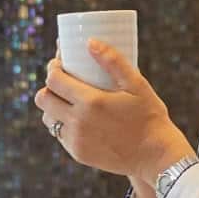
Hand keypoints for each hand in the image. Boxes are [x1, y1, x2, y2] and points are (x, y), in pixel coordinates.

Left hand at [35, 39, 192, 181]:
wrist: (155, 155)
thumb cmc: (149, 116)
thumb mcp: (136, 85)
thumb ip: (113, 61)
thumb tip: (90, 41)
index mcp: (91, 102)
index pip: (54, 80)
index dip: (53, 68)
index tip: (59, 64)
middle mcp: (78, 123)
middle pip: (43, 99)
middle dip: (49, 87)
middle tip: (62, 81)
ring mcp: (76, 140)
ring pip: (48, 119)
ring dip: (53, 107)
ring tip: (68, 100)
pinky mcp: (78, 153)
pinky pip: (60, 135)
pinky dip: (64, 124)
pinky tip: (78, 119)